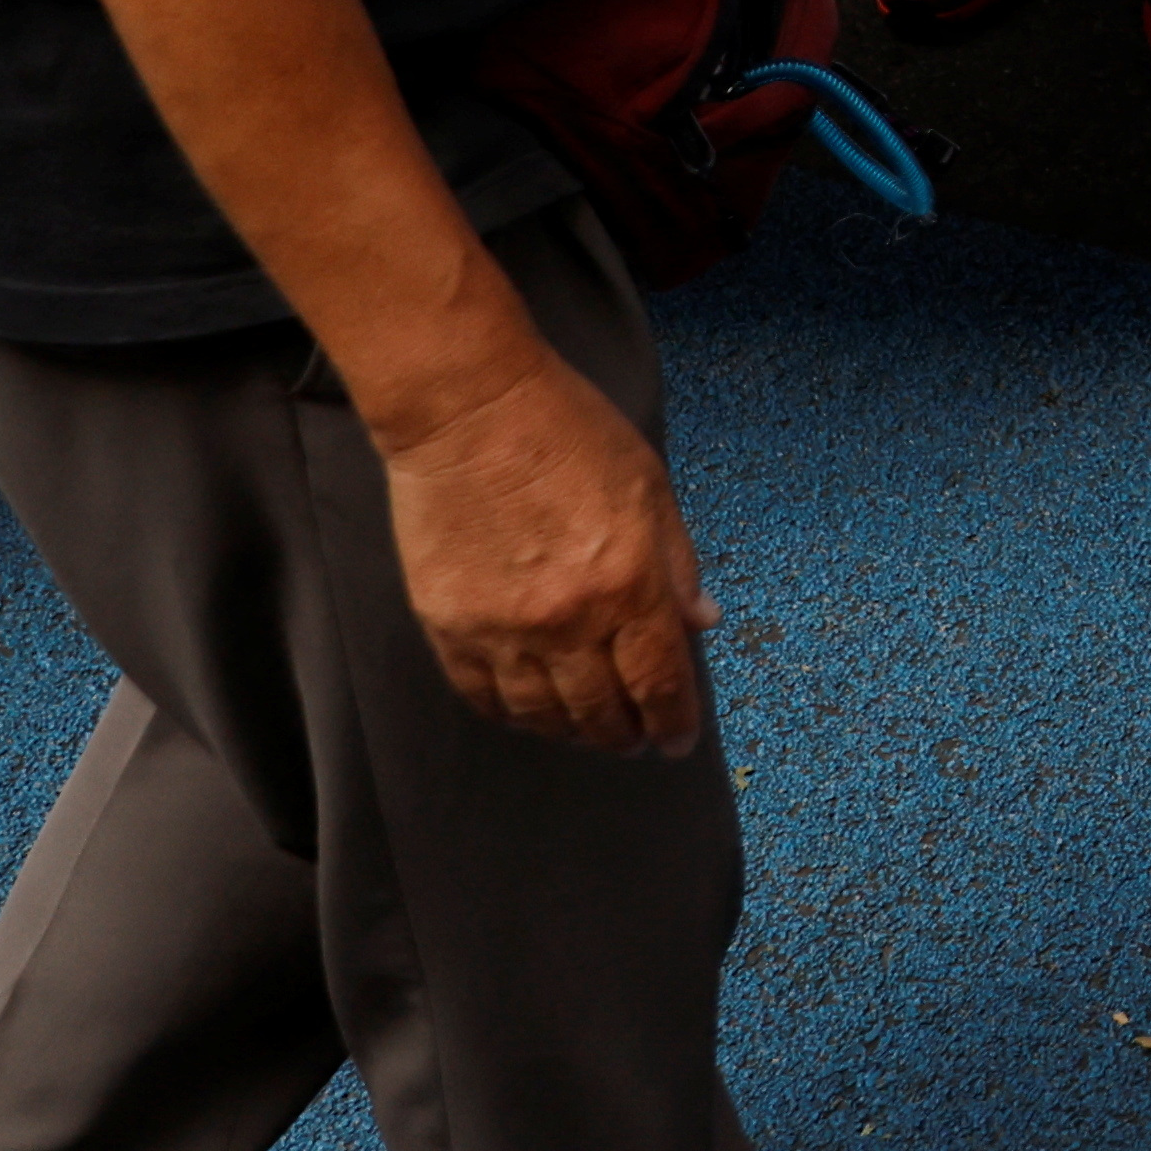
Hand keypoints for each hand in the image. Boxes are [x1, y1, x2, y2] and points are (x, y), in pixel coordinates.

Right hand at [363, 342, 711, 753]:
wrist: (469, 408)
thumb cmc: (568, 432)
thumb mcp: (648, 486)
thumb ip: (677, 562)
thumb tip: (700, 623)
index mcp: (628, 583)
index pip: (659, 682)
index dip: (674, 723)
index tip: (678, 741)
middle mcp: (567, 620)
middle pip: (601, 712)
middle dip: (626, 734)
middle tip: (635, 738)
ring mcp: (503, 629)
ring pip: (542, 715)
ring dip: (571, 733)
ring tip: (587, 730)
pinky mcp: (449, 626)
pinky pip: (483, 696)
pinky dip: (512, 714)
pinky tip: (529, 711)